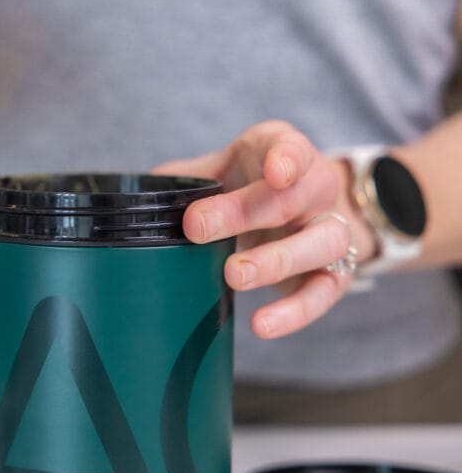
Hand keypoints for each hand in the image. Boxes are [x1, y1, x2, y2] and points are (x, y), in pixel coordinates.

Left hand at [153, 120, 376, 339]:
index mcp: (284, 153)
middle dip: (243, 214)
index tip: (273, 172)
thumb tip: (136, 202)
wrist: (312, 208)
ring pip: (321, 243)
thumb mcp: (224, 168)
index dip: (285, 159)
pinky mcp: (335, 273)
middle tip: (197, 230)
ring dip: (276, 261)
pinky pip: (323, 293)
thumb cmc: (254, 184)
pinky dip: (295, 312)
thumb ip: (186, 179)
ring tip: (233, 276)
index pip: (291, 147)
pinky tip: (262, 325)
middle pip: (292, 199)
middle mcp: (317, 188)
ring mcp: (330, 230)